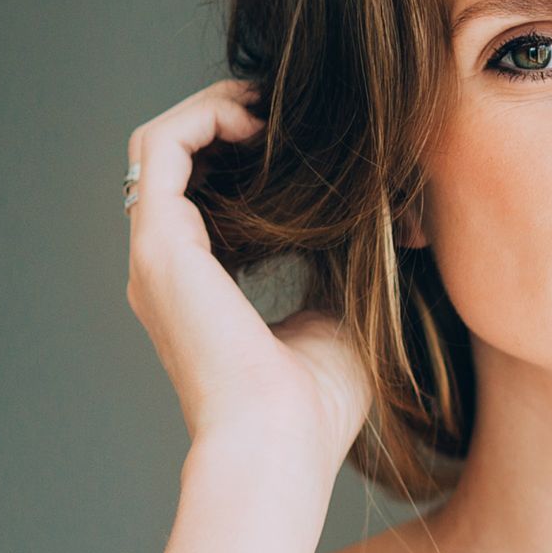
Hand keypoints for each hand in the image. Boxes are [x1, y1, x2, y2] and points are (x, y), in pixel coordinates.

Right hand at [123, 78, 370, 474]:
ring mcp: (156, 256)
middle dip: (229, 118)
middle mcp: (167, 269)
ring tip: (268, 106)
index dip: (245, 151)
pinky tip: (255, 120)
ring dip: (214, 108)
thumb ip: (344, 264)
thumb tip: (394, 216)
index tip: (299, 136)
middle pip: (179, 161)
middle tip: (286, 107)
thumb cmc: (315, 407)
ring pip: (161, 144)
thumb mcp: (341, 315)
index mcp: (200, 290)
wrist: (281, 446)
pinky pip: (160, 148)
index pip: (204, 195)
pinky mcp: (159, 246)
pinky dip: (204, 117)